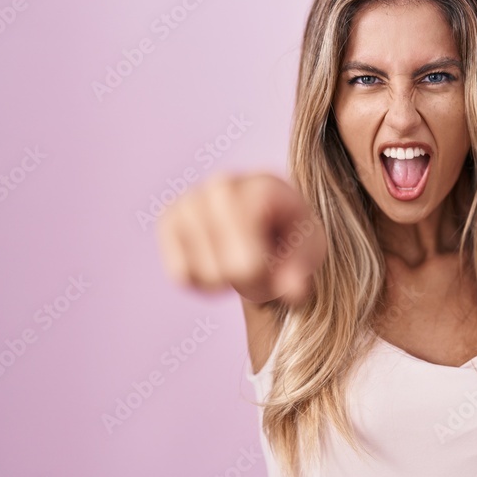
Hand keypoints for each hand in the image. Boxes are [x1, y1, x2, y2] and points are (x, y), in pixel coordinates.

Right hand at [156, 172, 326, 305]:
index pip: (251, 263)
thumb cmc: (290, 232)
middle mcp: (222, 185)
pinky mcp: (168, 219)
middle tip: (260, 262)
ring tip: (239, 257)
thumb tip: (296, 291)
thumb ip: (301, 269)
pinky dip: (200, 281)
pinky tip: (217, 261)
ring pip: (202, 275)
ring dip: (225, 281)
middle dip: (248, 280)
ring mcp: (190, 200)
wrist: (265, 215)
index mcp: (262, 187)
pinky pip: (180, 275)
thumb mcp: (308, 249)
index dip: (266, 277)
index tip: (278, 262)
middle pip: (229, 271)